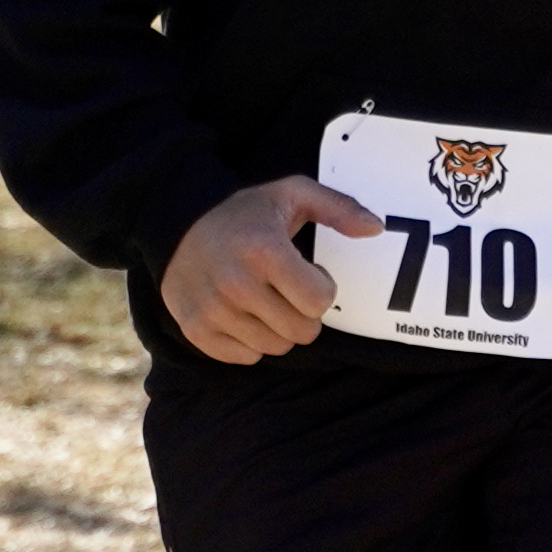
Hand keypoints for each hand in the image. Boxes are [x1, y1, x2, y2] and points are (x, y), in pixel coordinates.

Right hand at [161, 176, 377, 362]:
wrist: (176, 224)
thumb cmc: (244, 212)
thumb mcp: (292, 194)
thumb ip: (338, 208)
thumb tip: (375, 228)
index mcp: (264, 250)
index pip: (320, 301)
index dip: (321, 287)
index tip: (305, 272)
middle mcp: (236, 284)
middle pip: (302, 331)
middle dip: (303, 313)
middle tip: (286, 290)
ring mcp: (213, 310)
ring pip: (276, 348)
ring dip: (278, 328)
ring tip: (263, 299)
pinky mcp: (195, 329)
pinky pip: (245, 357)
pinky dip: (249, 341)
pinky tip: (241, 312)